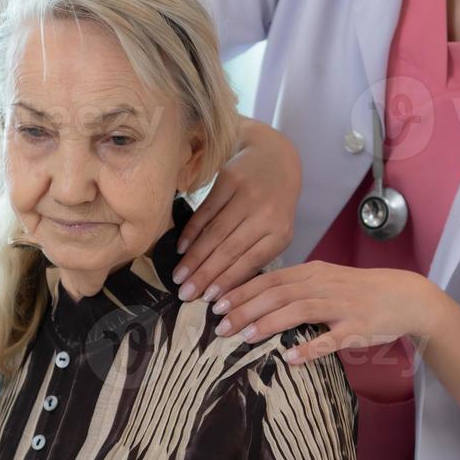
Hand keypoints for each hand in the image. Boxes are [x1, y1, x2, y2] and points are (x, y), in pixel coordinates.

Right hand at [172, 118, 300, 303]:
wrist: (274, 157)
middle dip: (205, 276)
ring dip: (194, 258)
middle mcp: (266, 214)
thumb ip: (255, 254)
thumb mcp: (275, 229)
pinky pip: (206, 211)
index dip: (227, 282)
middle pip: (229, 250)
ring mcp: (247, 195)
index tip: (209, 302)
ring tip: (178, 277)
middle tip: (185, 295)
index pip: (249, 263)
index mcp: (280, 233)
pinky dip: (191, 232)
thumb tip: (223, 289)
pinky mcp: (229, 179)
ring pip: (215, 233)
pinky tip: (181, 248)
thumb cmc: (274, 202)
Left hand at [208, 261, 442, 363]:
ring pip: (299, 310)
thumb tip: (258, 301)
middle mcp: (323, 285)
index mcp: (313, 272)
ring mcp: (341, 306)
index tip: (216, 302)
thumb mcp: (325, 280)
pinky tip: (290, 358)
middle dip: (245, 307)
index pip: (270, 278)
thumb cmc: (359, 291)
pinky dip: (309, 348)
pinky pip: (330, 339)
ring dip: (268, 323)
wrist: (404, 296)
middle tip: (220, 323)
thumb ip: (295, 288)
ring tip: (244, 336)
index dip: (241, 290)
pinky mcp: (357, 328)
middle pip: (278, 293)